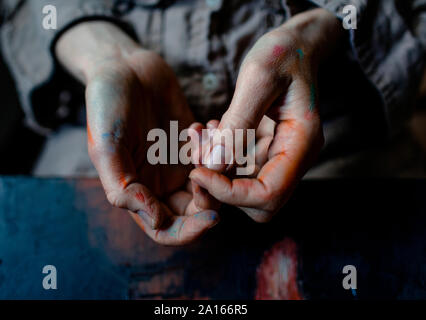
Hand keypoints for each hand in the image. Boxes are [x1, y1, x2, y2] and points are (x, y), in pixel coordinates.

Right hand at [56, 22, 218, 244]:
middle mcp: (159, 183)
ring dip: (214, 170)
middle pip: (192, 213)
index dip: (189, 231)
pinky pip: (215, 158)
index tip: (211, 216)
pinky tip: (205, 124)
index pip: (165, 229)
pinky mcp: (193, 143)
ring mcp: (178, 163)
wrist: (123, 66)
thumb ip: (123, 187)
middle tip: (216, 174)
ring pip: (208, 186)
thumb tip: (155, 222)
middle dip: (209, 201)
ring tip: (203, 137)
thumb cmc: (107, 103)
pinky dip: (217, 147)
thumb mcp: (106, 145)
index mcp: (136, 191)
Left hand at [189, 9, 342, 221]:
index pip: (268, 193)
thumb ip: (237, 123)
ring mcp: (283, 155)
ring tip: (203, 135)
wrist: (295, 44)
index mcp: (302, 142)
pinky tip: (211, 130)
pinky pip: (241, 167)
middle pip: (260, 203)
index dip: (230, 193)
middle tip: (198, 155)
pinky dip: (220, 155)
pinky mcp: (268, 149)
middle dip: (222, 187)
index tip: (197, 172)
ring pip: (246, 187)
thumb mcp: (258, 78)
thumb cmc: (283, 53)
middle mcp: (296, 156)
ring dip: (217, 169)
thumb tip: (213, 165)